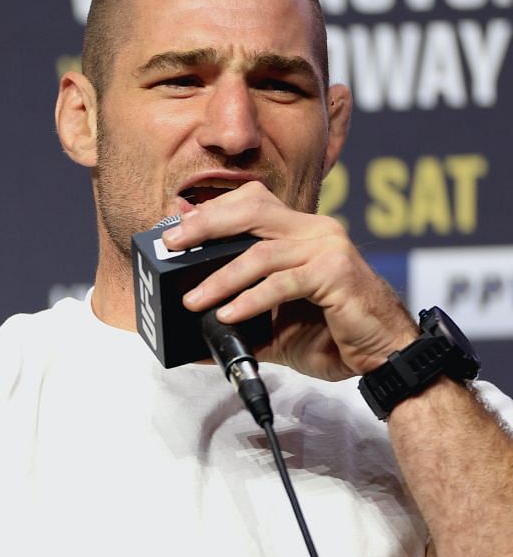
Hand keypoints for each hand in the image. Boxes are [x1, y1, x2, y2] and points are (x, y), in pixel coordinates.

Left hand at [165, 180, 418, 379]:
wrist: (383, 354)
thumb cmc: (330, 333)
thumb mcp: (272, 322)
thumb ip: (235, 313)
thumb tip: (189, 330)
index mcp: (300, 231)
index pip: (251, 202)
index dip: (210, 211)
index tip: (173, 230)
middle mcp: (315, 231)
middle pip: (251, 210)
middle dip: (205, 226)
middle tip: (172, 246)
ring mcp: (328, 248)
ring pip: (260, 252)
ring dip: (220, 277)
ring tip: (192, 300)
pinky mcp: (336, 274)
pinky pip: (283, 283)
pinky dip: (250, 300)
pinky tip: (227, 314)